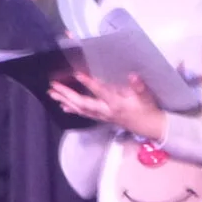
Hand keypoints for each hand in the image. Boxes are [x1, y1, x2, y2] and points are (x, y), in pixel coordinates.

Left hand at [48, 71, 165, 138]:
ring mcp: (102, 116)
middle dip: (67, 94)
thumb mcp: (146, 97)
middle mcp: (106, 111)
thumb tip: (133, 75)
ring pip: (80, 109)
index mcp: (117, 104)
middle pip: (83, 103)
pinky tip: (62, 105)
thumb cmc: (147, 109)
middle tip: (54, 86)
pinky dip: (72, 109)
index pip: (101, 92)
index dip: (89, 83)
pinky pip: (83, 114)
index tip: (77, 74)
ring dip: (65, 101)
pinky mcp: (101, 117)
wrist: (149, 127)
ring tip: (52, 93)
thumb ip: (139, 86)